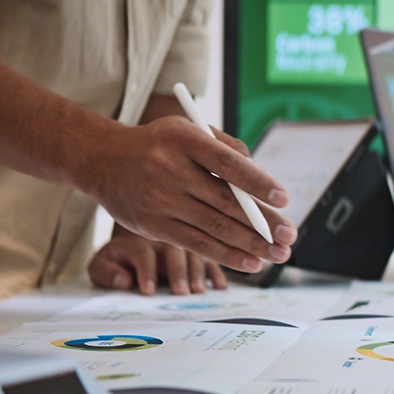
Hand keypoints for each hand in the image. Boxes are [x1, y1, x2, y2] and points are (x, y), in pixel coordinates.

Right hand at [77, 116, 297, 272]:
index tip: (284, 198)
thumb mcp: (189, 130)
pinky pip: (197, 244)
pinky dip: (227, 255)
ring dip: (251, 245)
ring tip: (278, 255)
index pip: (228, 163)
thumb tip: (263, 181)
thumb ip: (227, 148)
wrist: (102, 160)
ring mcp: (159, 200)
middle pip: (226, 202)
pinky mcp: (153, 226)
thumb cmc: (161, 144)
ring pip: (214, 227)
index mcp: (184, 139)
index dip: (257, 182)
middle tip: (290, 236)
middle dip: (263, 223)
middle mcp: (169, 169)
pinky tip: (251, 262)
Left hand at [88, 227, 227, 294]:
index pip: (142, 253)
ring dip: (199, 271)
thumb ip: (105, 272)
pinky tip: (221, 286)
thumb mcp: (101, 264)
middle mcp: (163, 236)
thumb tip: (123, 281)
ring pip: (195, 250)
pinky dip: (218, 270)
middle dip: (178, 272)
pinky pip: (212, 255)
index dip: (145, 272)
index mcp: (137, 240)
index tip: (147, 291)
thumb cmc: (118, 260)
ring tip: (199, 291)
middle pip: (174, 250)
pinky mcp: (199, 247)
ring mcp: (184, 239)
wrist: (135, 230)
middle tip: (182, 292)